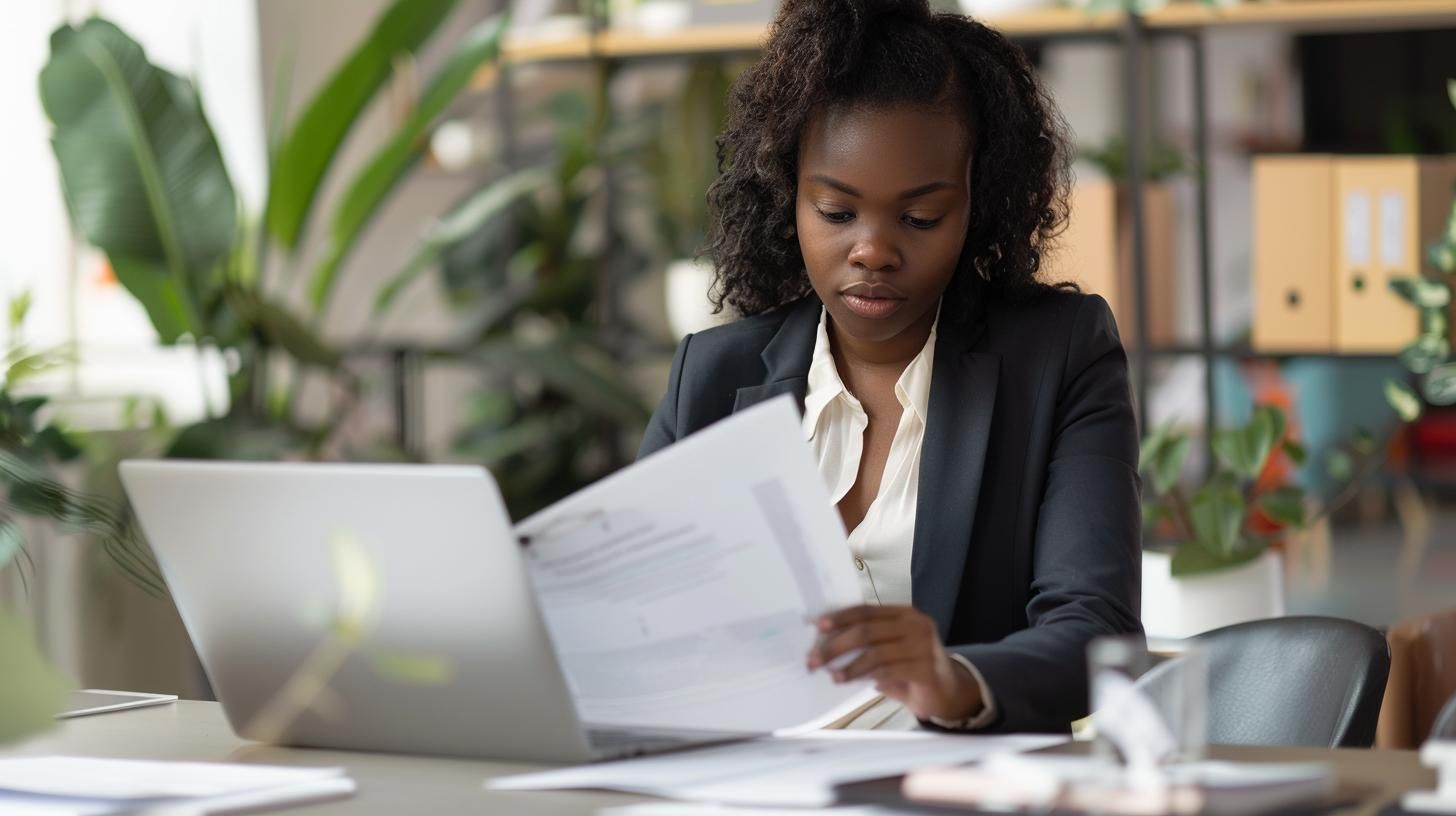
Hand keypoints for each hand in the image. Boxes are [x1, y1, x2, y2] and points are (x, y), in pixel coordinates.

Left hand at [806, 604, 982, 722]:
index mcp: (905, 614)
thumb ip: (867, 642)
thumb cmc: (911, 668)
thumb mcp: (889, 649)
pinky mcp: (927, 669)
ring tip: (831, 676)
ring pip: (875, 653)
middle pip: (867, 630)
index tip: (818, 626)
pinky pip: (888, 671)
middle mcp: (916, 625)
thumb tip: (827, 644)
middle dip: (836, 645)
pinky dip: (865, 676)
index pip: (867, 611)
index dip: (840, 617)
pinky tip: (850, 681)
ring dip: (848, 666)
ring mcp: (924, 646)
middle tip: (815, 659)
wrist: (947, 692)